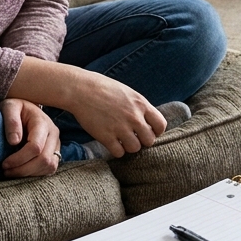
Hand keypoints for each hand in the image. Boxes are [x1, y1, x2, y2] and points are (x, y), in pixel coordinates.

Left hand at [0, 98, 60, 176]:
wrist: (24, 108)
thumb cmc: (15, 108)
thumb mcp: (9, 107)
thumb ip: (11, 121)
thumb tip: (14, 142)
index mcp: (43, 122)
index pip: (35, 147)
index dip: (19, 159)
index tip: (4, 164)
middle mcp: (53, 134)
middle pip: (44, 159)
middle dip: (23, 169)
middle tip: (6, 171)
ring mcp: (56, 144)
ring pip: (49, 166)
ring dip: (29, 173)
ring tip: (12, 172)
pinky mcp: (55, 152)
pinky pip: (50, 169)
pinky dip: (35, 174)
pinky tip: (22, 171)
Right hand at [7, 57, 166, 157]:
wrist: (80, 89)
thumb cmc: (102, 87)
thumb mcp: (127, 92)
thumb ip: (139, 106)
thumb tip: (147, 120)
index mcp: (141, 104)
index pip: (161, 125)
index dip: (155, 131)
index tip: (147, 130)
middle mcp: (134, 117)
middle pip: (149, 140)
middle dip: (141, 140)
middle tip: (132, 136)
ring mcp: (120, 128)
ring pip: (135, 149)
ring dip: (129, 146)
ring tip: (121, 140)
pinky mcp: (106, 137)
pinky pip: (119, 153)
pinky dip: (116, 150)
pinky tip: (111, 143)